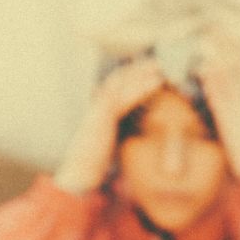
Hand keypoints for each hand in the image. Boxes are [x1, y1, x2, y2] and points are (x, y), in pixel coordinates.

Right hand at [55, 58, 165, 192]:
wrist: (79, 178)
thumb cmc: (94, 167)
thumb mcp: (112, 146)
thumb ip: (122, 135)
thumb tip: (137, 135)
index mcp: (99, 112)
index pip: (116, 86)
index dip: (132, 75)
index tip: (152, 70)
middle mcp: (97, 107)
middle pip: (118, 78)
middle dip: (138, 68)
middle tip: (159, 61)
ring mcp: (97, 111)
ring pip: (120, 83)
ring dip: (141, 73)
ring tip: (160, 67)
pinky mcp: (100, 118)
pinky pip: (122, 98)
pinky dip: (140, 88)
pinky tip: (156, 82)